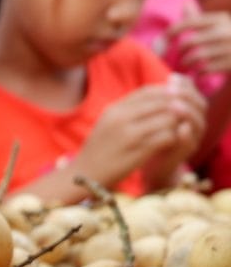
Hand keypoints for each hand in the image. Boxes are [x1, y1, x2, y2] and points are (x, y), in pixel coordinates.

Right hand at [76, 78, 205, 185]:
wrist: (84, 174)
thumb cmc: (99, 150)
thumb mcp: (108, 123)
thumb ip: (127, 110)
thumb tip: (155, 97)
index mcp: (114, 110)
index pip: (147, 92)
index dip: (165, 93)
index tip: (174, 100)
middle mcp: (121, 119)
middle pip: (161, 102)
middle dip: (176, 107)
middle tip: (183, 115)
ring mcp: (129, 135)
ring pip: (167, 118)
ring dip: (176, 123)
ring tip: (177, 129)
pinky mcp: (138, 152)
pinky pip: (166, 137)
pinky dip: (174, 138)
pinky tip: (171, 142)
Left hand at [167, 11, 230, 75]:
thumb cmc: (227, 40)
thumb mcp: (217, 26)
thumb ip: (199, 18)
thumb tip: (185, 3)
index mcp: (221, 19)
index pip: (190, 22)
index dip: (172, 31)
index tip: (163, 40)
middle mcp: (226, 31)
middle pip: (190, 42)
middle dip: (180, 51)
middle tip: (180, 56)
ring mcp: (230, 47)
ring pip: (195, 57)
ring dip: (187, 63)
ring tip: (187, 64)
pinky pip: (204, 69)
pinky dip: (198, 73)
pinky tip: (199, 73)